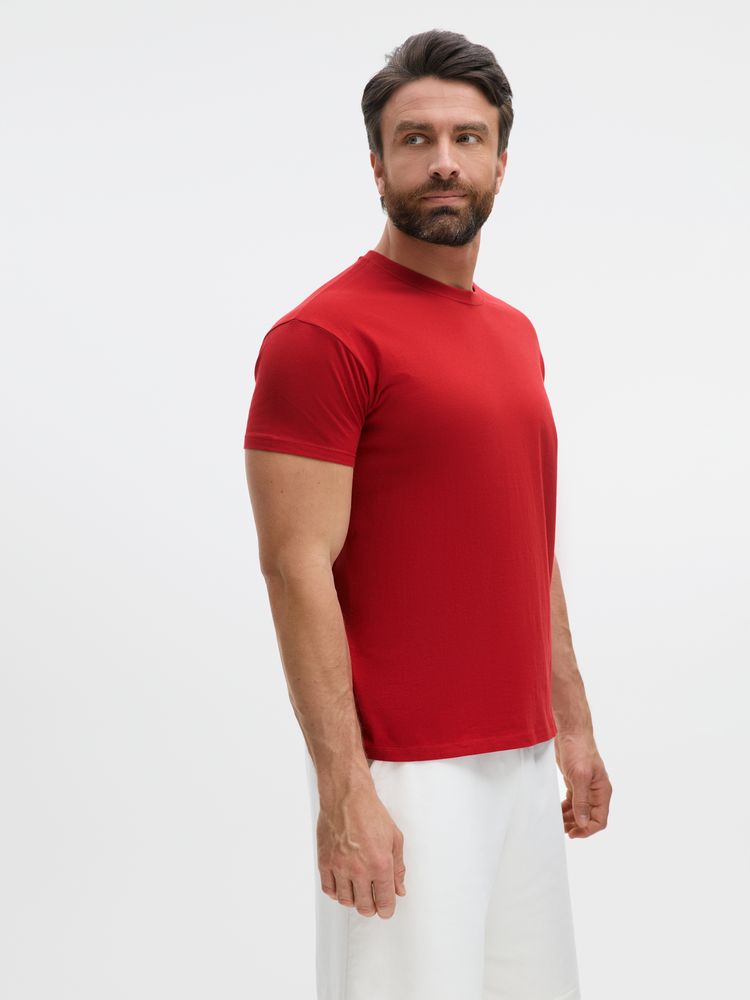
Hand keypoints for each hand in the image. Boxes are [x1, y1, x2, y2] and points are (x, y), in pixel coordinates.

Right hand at [316, 782, 406, 918]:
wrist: (346, 797)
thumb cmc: (370, 813)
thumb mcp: (395, 838)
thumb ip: (398, 867)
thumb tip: (399, 889)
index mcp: (380, 864)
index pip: (385, 901)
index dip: (387, 909)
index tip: (386, 909)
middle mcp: (359, 869)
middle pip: (365, 906)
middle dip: (372, 908)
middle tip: (373, 903)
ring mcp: (340, 867)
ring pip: (346, 901)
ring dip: (354, 901)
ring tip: (358, 892)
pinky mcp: (325, 862)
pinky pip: (329, 889)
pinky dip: (337, 892)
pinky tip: (343, 886)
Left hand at [554, 732, 611, 837]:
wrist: (570, 732)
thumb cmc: (579, 749)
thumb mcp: (580, 776)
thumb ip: (582, 801)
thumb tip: (584, 822)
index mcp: (602, 791)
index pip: (600, 819)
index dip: (587, 829)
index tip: (573, 833)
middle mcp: (596, 792)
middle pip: (589, 818)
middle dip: (578, 826)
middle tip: (563, 829)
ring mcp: (585, 788)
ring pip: (580, 811)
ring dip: (570, 819)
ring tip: (559, 823)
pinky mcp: (575, 783)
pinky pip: (572, 802)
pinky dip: (566, 809)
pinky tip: (558, 812)